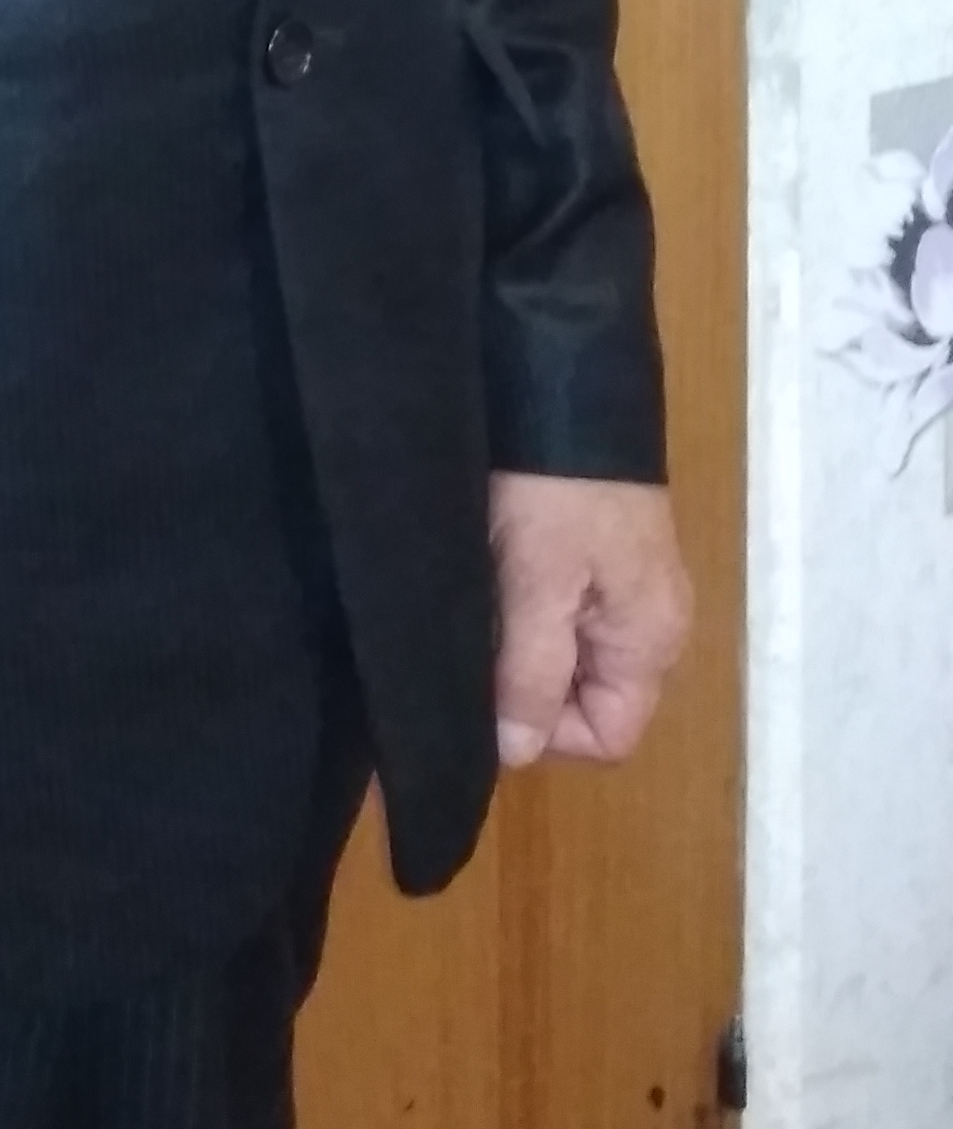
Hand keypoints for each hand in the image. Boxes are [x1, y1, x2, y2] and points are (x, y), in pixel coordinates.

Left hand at [489, 470, 691, 770]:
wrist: (561, 374)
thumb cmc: (554, 489)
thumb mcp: (536, 583)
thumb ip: (531, 672)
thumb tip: (516, 754)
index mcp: (650, 640)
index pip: (608, 738)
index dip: (547, 732)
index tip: (492, 693)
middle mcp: (650, 622)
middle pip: (587, 698)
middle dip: (526, 684)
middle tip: (478, 644)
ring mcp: (626, 583)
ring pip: (567, 652)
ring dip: (519, 642)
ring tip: (481, 604)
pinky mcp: (598, 548)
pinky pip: (561, 609)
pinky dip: (523, 604)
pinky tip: (492, 573)